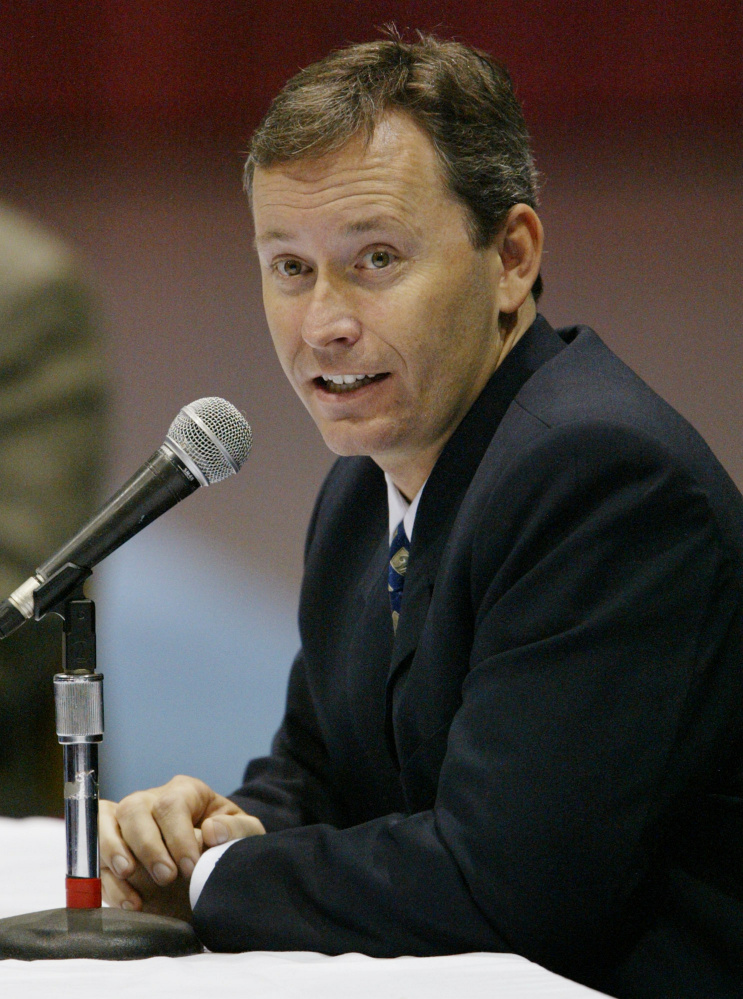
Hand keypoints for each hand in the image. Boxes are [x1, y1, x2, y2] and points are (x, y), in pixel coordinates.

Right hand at [100, 775, 264, 914]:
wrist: (208, 866)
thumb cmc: (226, 842)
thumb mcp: (243, 833)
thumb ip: (236, 829)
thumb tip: (212, 830)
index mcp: (184, 792)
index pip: (171, 804)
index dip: (177, 836)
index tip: (190, 867)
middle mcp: (150, 801)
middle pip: (134, 810)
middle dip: (147, 846)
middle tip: (166, 877)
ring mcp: (126, 822)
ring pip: (106, 825)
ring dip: (114, 853)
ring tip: (131, 876)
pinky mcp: (110, 847)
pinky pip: (93, 854)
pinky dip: (106, 879)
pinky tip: (129, 902)